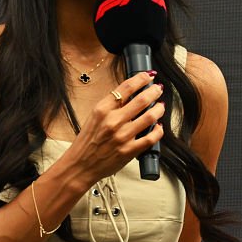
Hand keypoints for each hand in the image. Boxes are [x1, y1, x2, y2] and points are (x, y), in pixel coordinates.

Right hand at [60, 71, 165, 185]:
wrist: (79, 166)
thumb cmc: (87, 142)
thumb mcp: (94, 117)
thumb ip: (111, 106)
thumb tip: (131, 94)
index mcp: (102, 109)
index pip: (126, 87)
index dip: (141, 78)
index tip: (148, 75)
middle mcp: (113, 121)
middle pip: (142, 99)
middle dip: (154, 91)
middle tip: (158, 89)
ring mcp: (122, 136)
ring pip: (150, 116)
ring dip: (159, 109)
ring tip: (161, 106)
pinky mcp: (130, 151)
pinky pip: (151, 137)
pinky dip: (158, 130)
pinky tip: (158, 127)